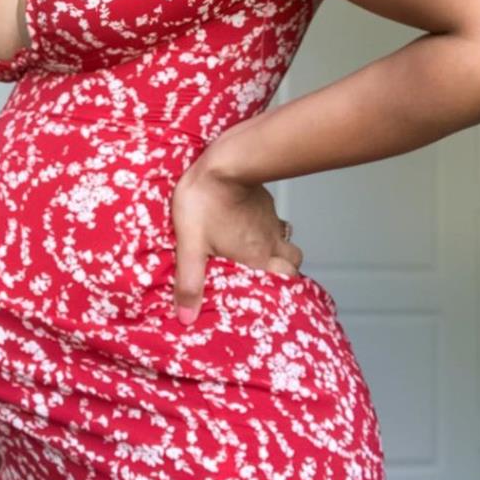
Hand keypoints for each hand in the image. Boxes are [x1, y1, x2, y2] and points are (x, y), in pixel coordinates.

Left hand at [169, 157, 302, 323]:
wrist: (222, 162)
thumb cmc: (205, 201)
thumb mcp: (191, 245)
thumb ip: (189, 281)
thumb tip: (186, 316)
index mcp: (257, 256)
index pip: (286, 280)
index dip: (285, 288)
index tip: (277, 295)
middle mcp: (269, 240)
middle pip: (293, 261)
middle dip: (285, 269)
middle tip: (270, 273)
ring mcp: (269, 218)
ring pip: (286, 238)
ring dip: (277, 246)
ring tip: (260, 250)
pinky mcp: (263, 200)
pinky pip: (273, 217)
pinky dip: (266, 224)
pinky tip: (249, 222)